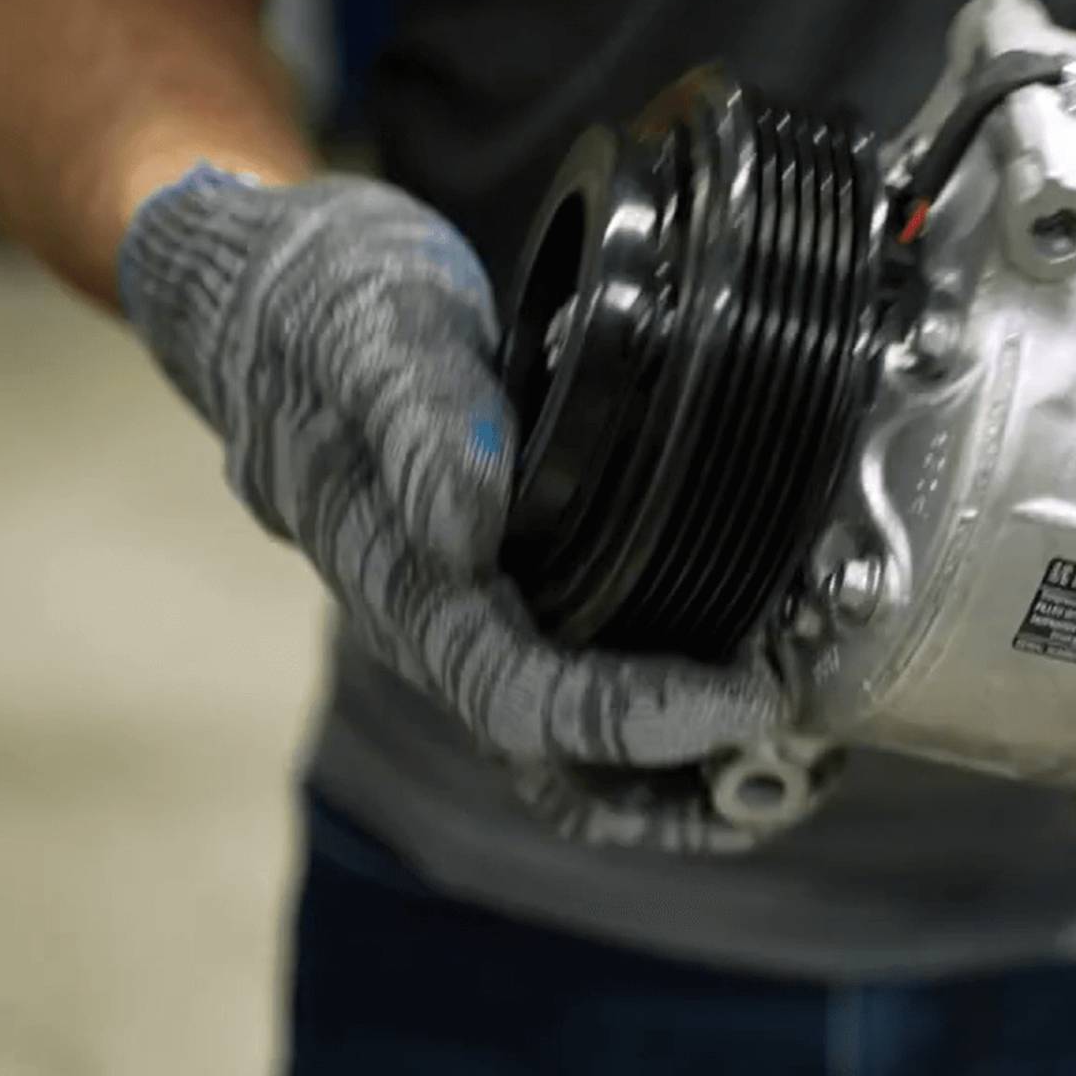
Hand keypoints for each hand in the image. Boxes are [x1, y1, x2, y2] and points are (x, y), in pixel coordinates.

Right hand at [119, 163, 781, 850]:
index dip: (631, 716)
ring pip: (566, 752)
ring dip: (678, 778)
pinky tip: (746, 716)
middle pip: (556, 751)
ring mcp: (467, 620)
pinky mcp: (504, 596)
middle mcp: (434, 623)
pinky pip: (579, 696)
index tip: (745, 698)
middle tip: (806, 735)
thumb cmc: (317, 308)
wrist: (269, 297)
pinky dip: (663, 729)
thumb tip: (468, 525)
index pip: (516, 693)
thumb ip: (419, 420)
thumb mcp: (369, 324)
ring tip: (803, 765)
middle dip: (682, 765)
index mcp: (399, 577)